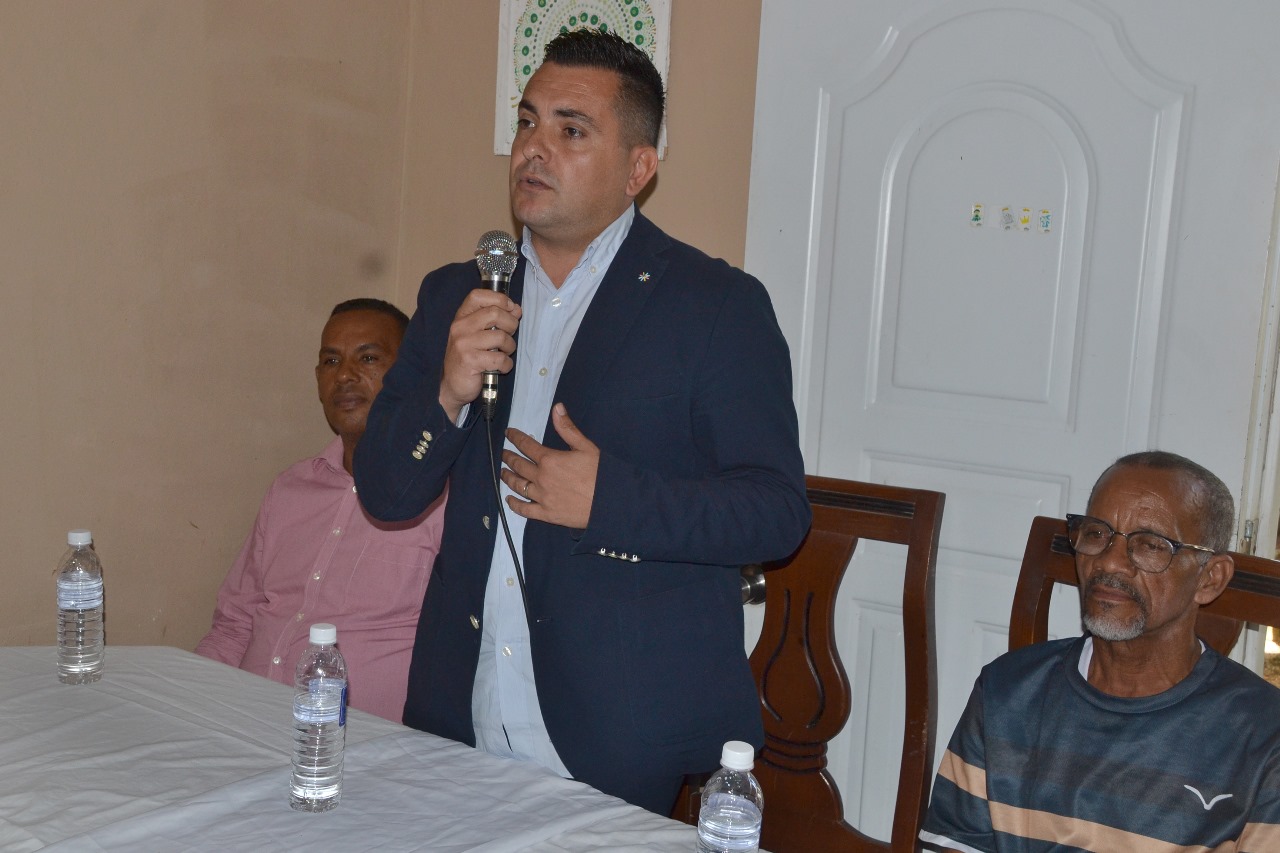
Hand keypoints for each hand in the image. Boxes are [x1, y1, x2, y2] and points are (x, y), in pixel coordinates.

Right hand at [439, 289, 521, 421]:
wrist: (452, 385)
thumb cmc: (469, 357)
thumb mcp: (477, 334)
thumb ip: (494, 320)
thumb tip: (516, 309)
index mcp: (461, 317)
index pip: (478, 295)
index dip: (499, 299)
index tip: (511, 309)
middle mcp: (460, 327)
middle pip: (495, 313)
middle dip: (511, 325)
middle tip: (509, 337)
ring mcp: (463, 344)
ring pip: (501, 336)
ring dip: (510, 347)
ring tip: (504, 354)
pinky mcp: (470, 361)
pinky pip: (500, 358)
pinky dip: (506, 364)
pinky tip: (500, 367)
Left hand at [501, 403, 597, 528]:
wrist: (610, 502)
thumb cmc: (600, 473)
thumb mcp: (585, 446)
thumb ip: (567, 428)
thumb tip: (557, 408)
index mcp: (550, 460)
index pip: (526, 445)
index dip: (515, 437)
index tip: (508, 433)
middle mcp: (541, 478)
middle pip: (518, 465)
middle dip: (508, 457)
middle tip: (503, 453)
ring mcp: (542, 497)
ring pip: (518, 485)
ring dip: (508, 478)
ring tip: (503, 472)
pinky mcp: (546, 513)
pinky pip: (524, 509)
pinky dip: (514, 504)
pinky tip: (509, 499)